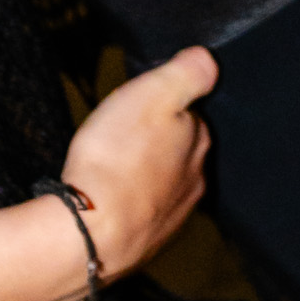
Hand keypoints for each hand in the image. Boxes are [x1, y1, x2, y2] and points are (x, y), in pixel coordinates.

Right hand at [58, 44, 218, 280]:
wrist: (91, 230)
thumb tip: (208, 60)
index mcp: (198, 143)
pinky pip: (145, 213)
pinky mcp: (148, 240)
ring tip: (116, 165)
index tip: (144, 102)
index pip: (193, 115)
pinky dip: (132, 203)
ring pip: (165, 184)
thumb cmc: (117, 158)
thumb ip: (186, 74)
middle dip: (159, 142)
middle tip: (125, 132)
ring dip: (145, 175)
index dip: (167, 105)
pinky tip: (112, 198)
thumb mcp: (152, 95)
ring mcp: (173, 214)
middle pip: (181, 151)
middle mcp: (194, 180)